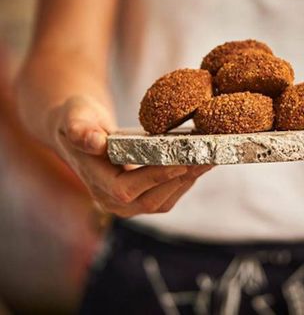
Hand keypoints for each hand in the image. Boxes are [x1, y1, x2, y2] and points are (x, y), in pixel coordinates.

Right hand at [49, 95, 211, 216]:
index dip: (156, 177)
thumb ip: (81, 129)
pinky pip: (170, 193)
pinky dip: (188, 178)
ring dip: (191, 179)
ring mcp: (130, 203)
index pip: (127, 190)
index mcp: (96, 184)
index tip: (182, 161)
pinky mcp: (144, 196)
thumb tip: (94, 142)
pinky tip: (202, 160)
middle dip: (183, 178)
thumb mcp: (74, 117)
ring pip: (166, 199)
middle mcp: (112, 201)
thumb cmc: (78, 119)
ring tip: (212, 157)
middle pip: (153, 199)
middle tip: (208, 157)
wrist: (82, 128)